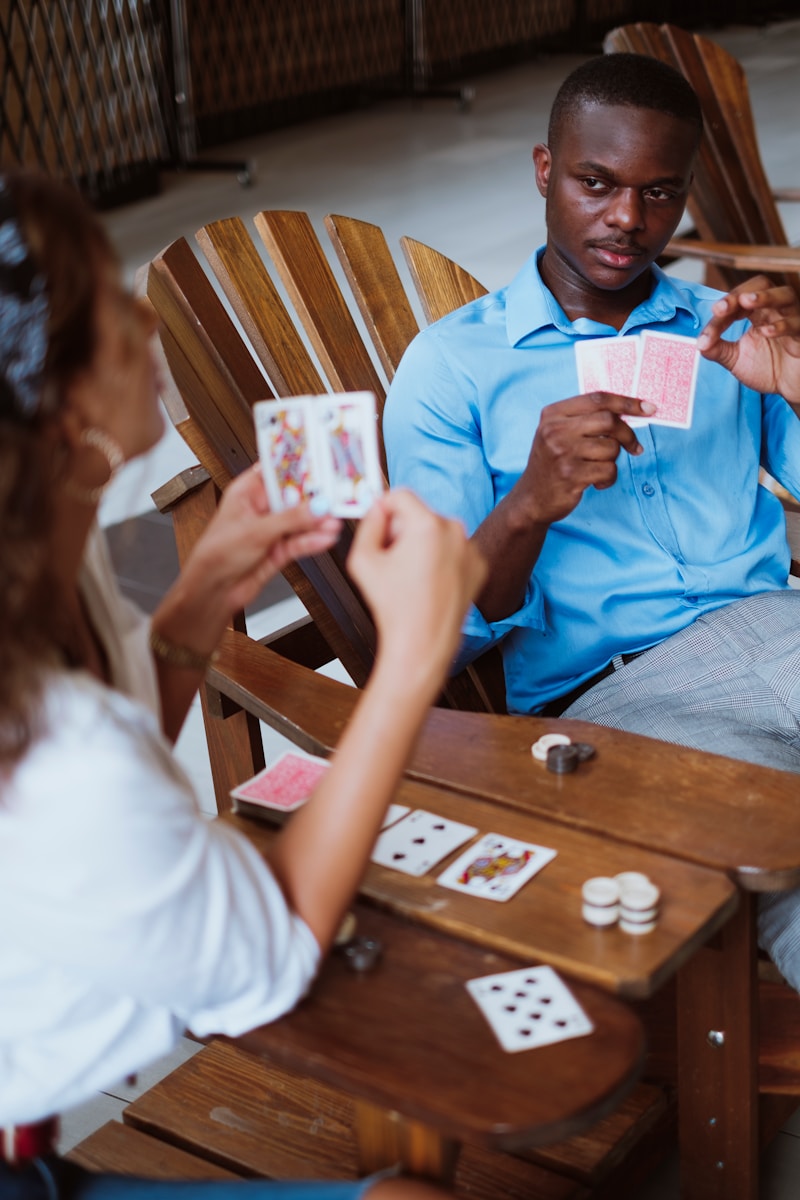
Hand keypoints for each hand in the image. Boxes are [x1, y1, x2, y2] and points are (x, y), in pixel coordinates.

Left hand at [177, 465, 341, 631]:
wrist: (214, 590)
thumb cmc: (216, 555)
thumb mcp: (255, 531)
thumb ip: (290, 519)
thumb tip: (316, 508)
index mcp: (247, 492)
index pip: (277, 472)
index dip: (298, 467)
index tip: (320, 464)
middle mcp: (261, 509)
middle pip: (294, 497)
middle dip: (314, 499)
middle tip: (335, 497)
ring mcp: (271, 530)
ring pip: (300, 521)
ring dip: (317, 523)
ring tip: (334, 522)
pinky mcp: (279, 550)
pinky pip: (300, 542)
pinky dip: (313, 540)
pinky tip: (325, 538)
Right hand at [347, 489, 486, 686]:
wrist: (423, 642)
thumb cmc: (394, 606)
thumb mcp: (363, 559)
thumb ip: (368, 524)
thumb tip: (377, 508)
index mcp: (426, 524)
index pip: (400, 495)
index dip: (384, 508)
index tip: (378, 524)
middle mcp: (454, 530)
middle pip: (419, 513)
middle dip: (403, 530)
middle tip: (392, 560)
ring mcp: (470, 548)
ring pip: (437, 531)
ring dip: (423, 544)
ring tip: (412, 577)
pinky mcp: (479, 565)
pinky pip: (454, 550)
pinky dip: (441, 560)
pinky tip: (430, 583)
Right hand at [517, 392, 654, 524]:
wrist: (531, 499)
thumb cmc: (552, 464)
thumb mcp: (558, 433)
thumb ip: (585, 419)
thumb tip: (629, 412)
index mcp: (553, 414)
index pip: (597, 399)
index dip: (627, 402)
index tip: (649, 408)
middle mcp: (555, 431)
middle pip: (608, 420)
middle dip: (627, 434)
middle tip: (634, 447)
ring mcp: (562, 453)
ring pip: (611, 448)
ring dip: (613, 460)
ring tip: (598, 468)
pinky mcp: (571, 475)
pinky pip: (609, 470)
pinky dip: (609, 479)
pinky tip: (595, 483)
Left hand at [697, 276, 799, 402]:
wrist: (788, 387)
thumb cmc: (768, 368)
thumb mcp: (735, 359)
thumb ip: (717, 350)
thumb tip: (700, 343)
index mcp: (757, 312)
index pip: (737, 301)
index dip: (721, 313)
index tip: (707, 334)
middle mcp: (775, 310)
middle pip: (762, 285)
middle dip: (740, 292)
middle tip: (722, 307)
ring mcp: (792, 319)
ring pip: (785, 296)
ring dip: (765, 297)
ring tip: (748, 302)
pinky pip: (797, 324)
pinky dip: (781, 325)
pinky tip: (765, 331)